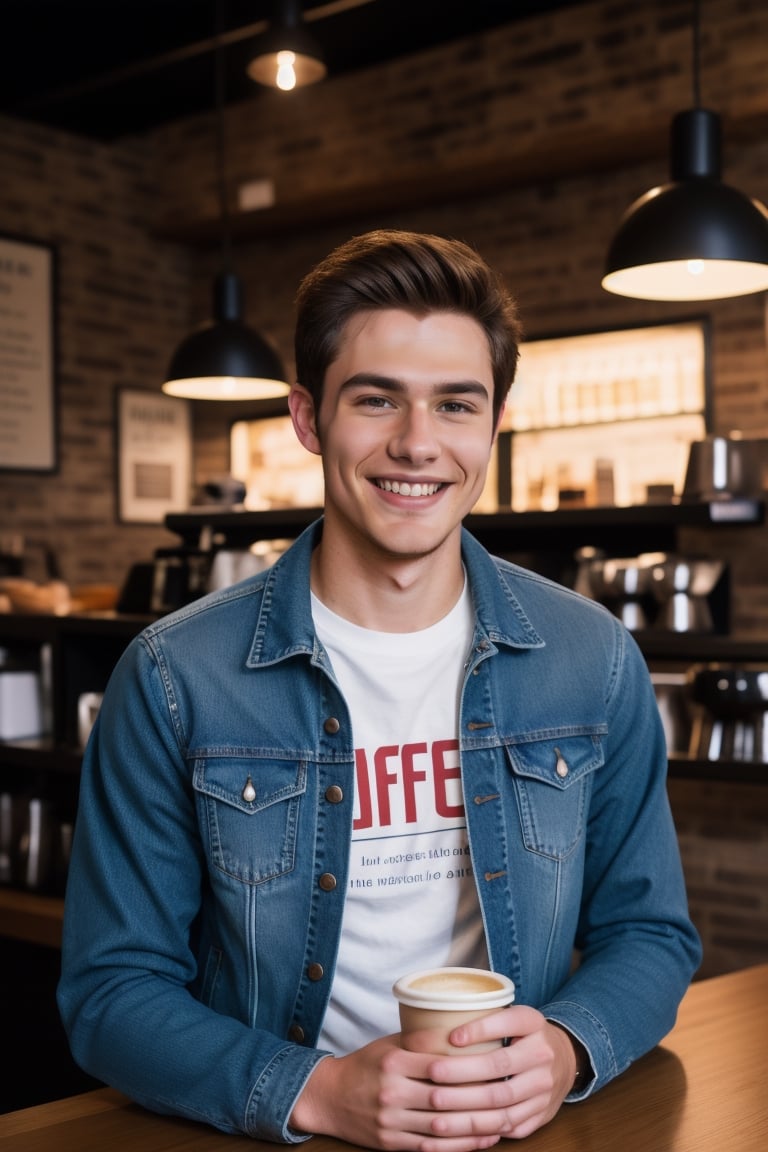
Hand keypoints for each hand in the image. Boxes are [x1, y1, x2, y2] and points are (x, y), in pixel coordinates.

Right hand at [290, 1008, 578, 1149]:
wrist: (329, 1097)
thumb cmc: (365, 1065)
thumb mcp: (388, 1044)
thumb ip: (420, 1039)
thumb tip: (459, 1026)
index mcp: (393, 1061)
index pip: (438, 1065)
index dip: (470, 1069)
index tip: (498, 1066)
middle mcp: (392, 1092)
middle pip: (444, 1099)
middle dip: (480, 1101)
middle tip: (510, 1096)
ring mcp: (390, 1121)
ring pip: (441, 1128)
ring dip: (475, 1128)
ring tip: (503, 1121)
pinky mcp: (390, 1144)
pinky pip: (430, 1149)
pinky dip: (458, 1148)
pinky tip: (479, 1142)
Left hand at [428, 1005, 578, 1139]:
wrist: (565, 1060)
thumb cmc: (524, 1035)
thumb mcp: (512, 1015)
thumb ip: (484, 1019)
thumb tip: (432, 1028)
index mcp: (533, 1024)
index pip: (507, 1023)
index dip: (479, 1030)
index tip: (451, 1037)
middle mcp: (542, 1056)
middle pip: (500, 1068)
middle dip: (462, 1074)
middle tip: (431, 1076)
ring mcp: (544, 1089)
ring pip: (503, 1105)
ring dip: (467, 1112)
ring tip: (436, 1115)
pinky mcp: (541, 1114)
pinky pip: (510, 1127)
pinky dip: (482, 1132)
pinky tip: (458, 1133)